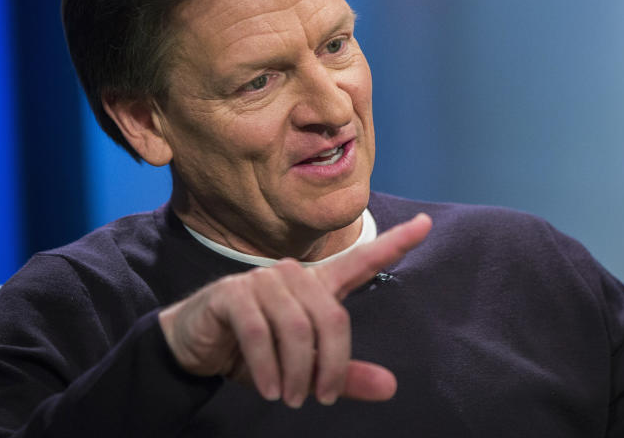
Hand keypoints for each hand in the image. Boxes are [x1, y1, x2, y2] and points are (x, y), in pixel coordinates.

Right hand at [158, 213, 431, 406]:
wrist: (196, 349)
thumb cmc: (256, 353)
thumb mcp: (303, 368)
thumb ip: (344, 375)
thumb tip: (391, 387)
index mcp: (318, 286)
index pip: (362, 260)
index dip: (396, 243)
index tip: (426, 223)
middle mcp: (294, 275)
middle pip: (332, 317)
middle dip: (330, 365)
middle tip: (320, 399)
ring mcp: (262, 280)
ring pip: (298, 327)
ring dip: (298, 371)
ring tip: (292, 399)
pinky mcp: (232, 294)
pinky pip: (261, 332)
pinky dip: (269, 367)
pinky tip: (271, 389)